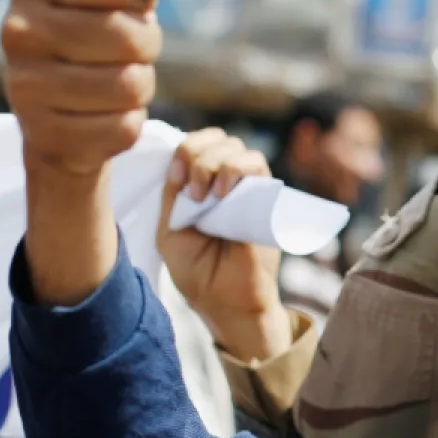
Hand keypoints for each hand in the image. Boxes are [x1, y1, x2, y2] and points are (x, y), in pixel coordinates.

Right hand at [3, 0, 181, 179]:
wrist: (59, 110)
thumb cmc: (95, 35)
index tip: (119, 6)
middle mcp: (16, 30)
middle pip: (129, 36)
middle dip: (145, 46)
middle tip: (127, 52)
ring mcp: (24, 86)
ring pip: (129, 86)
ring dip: (139, 86)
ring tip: (116, 80)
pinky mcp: (45, 135)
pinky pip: (123, 128)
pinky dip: (128, 123)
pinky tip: (103, 114)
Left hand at [157, 129, 291, 361]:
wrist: (224, 299)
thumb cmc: (196, 271)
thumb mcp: (170, 229)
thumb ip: (172, 196)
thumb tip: (180, 163)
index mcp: (197, 186)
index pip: (193, 145)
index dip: (183, 152)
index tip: (176, 180)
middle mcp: (222, 181)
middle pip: (213, 138)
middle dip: (196, 154)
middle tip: (193, 191)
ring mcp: (245, 188)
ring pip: (234, 145)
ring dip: (214, 161)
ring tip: (207, 195)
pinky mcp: (267, 197)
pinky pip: (257, 163)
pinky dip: (236, 168)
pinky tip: (223, 192)